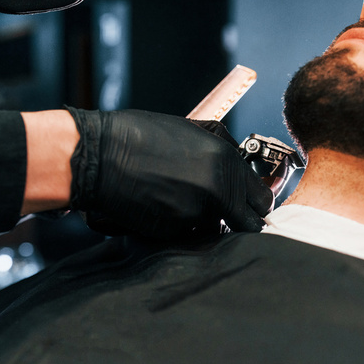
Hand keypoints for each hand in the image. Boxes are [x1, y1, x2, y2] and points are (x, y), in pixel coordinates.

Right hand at [66, 108, 273, 235]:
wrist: (101, 156)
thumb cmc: (142, 136)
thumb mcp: (193, 129)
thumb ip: (223, 148)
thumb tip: (241, 164)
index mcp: (227, 165)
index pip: (262, 200)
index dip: (256, 203)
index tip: (250, 204)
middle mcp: (218, 193)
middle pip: (248, 223)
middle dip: (240, 219)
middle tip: (227, 211)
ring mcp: (196, 215)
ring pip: (216, 230)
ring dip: (208, 222)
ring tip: (183, 201)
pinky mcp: (173, 232)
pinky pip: (188, 233)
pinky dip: (182, 225)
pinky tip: (164, 206)